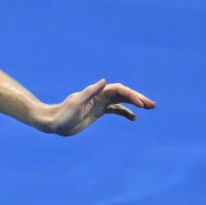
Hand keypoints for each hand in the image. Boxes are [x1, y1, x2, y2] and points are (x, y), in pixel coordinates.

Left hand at [41, 79, 155, 135]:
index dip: (130, 95)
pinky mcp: (98, 112)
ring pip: (121, 101)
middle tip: (152, 105)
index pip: (118, 90)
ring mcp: (100, 104)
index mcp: (97, 93)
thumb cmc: (63, 113)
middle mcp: (100, 96)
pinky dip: (124, 112)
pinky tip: (133, 118)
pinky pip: (115, 110)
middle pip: (123, 94)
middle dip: (138, 98)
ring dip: (135, 104)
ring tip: (148, 108)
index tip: (140, 104)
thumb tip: (105, 81)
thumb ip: (90, 91)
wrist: (54, 123)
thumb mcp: (76, 102)